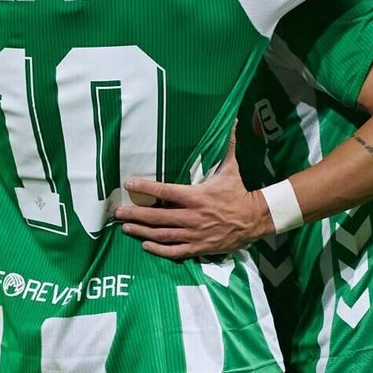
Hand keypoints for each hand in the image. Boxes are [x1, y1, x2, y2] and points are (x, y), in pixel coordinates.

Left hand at [115, 138, 268, 259]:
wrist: (255, 219)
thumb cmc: (239, 192)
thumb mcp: (232, 168)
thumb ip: (227, 146)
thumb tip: (232, 121)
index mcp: (196, 196)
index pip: (165, 191)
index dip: (145, 187)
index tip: (128, 183)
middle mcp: (192, 216)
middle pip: (157, 216)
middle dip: (135, 213)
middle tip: (118, 212)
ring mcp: (194, 234)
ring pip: (162, 234)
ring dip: (141, 231)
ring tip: (125, 227)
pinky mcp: (198, 247)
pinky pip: (174, 251)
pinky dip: (158, 249)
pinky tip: (145, 244)